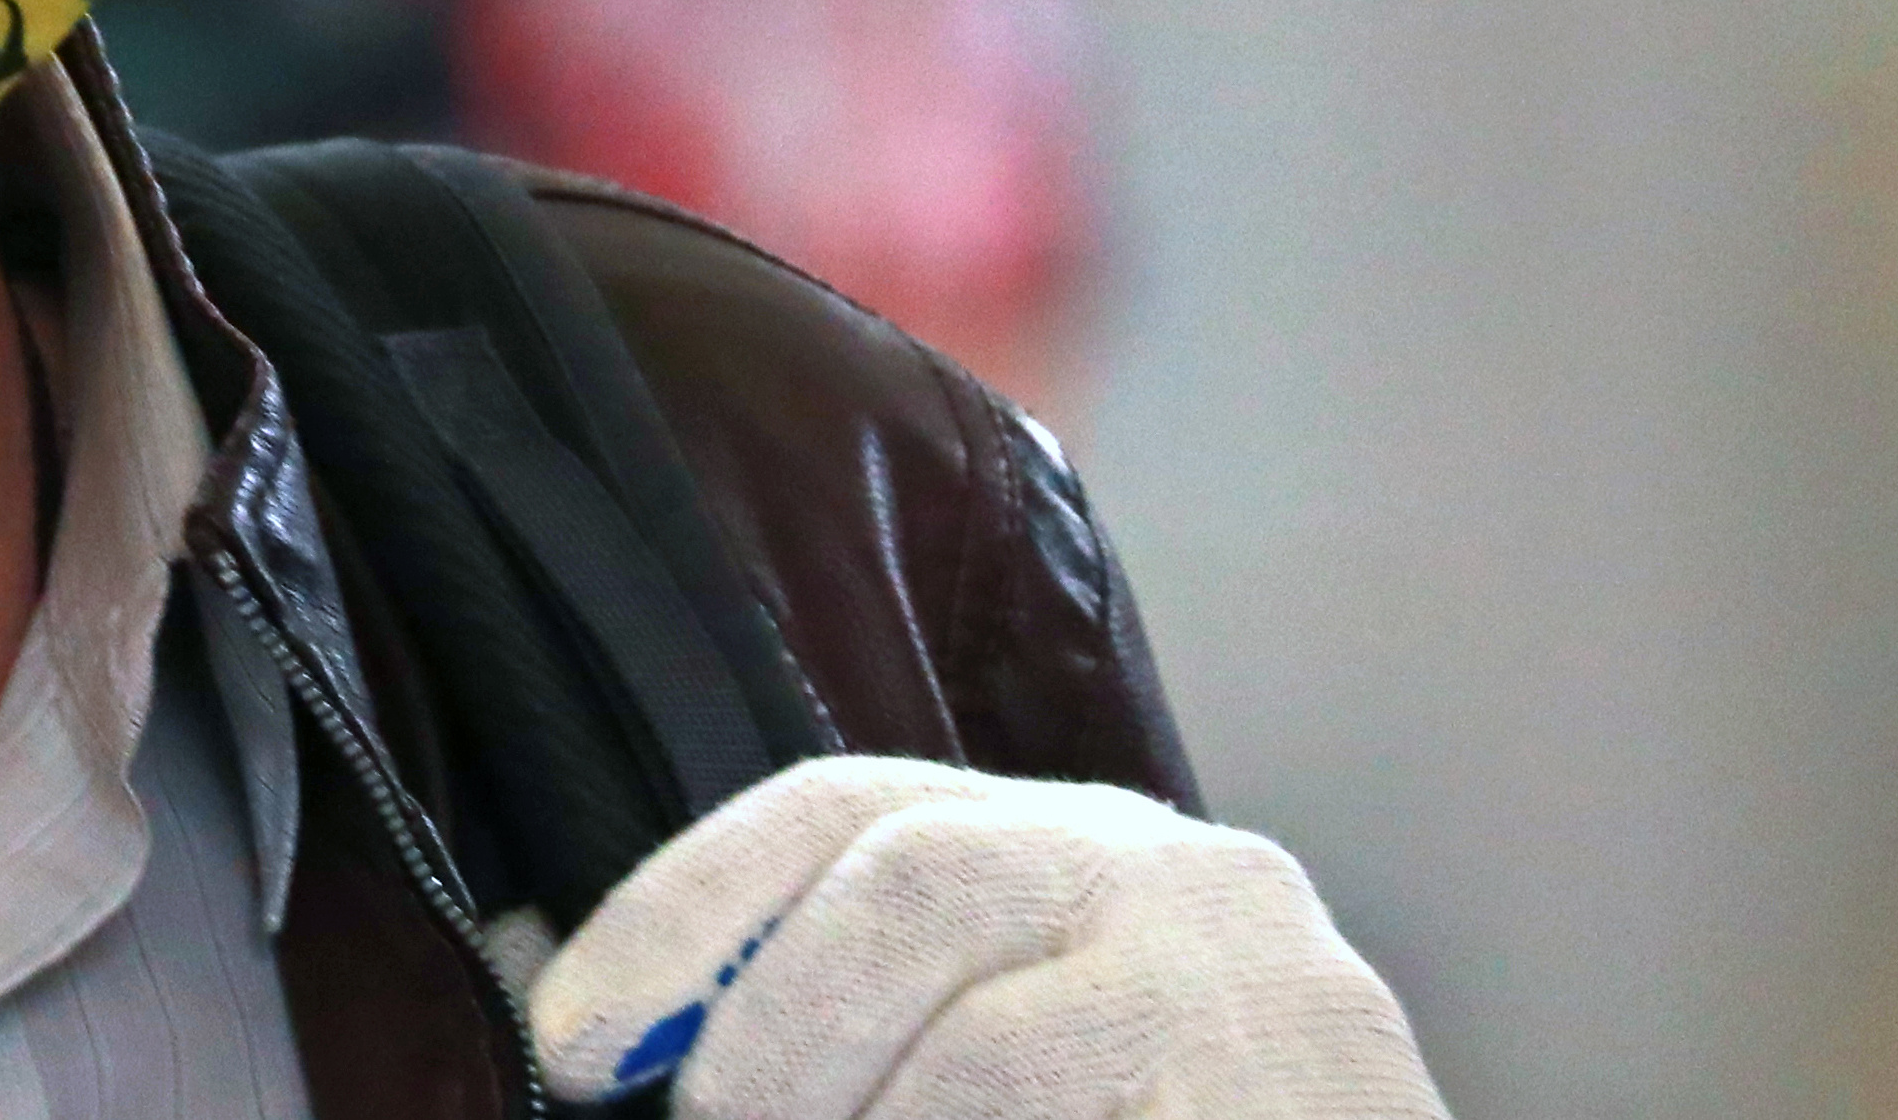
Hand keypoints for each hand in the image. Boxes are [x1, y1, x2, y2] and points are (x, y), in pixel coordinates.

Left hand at [525, 757, 1442, 1118]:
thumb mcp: (987, 1042)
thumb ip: (828, 1014)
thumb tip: (583, 1024)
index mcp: (1072, 844)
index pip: (840, 808)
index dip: (680, 911)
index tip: (570, 1041)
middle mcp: (1177, 878)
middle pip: (908, 886)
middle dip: (776, 1043)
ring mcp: (1264, 996)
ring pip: (990, 1055)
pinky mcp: (1327, 1106)